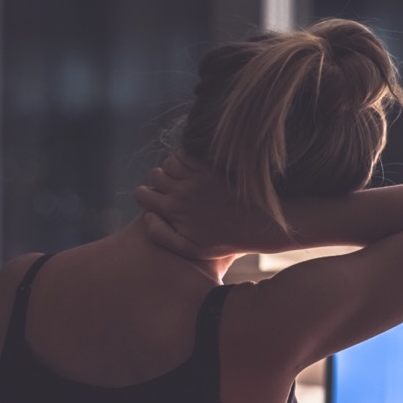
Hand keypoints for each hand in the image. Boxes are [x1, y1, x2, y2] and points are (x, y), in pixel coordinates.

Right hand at [134, 153, 284, 258]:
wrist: (260, 224)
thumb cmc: (226, 240)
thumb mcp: (192, 249)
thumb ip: (162, 235)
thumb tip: (147, 216)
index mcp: (173, 210)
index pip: (142, 194)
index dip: (146, 196)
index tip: (155, 198)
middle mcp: (182, 190)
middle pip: (154, 176)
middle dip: (159, 182)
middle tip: (171, 189)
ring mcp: (198, 176)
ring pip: (169, 163)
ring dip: (172, 169)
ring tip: (183, 178)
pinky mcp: (212, 166)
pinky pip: (187, 153)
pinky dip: (186, 158)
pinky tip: (195, 169)